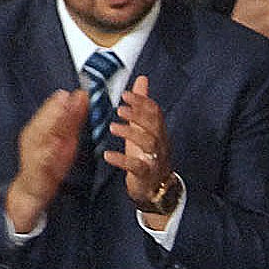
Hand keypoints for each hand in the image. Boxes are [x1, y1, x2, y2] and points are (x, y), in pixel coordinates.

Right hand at [6, 88, 87, 232]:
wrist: (33, 191)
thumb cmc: (50, 163)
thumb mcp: (65, 139)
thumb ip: (72, 119)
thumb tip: (82, 97)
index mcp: (41, 129)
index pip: (52, 112)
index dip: (63, 102)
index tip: (76, 91)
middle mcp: (34, 137)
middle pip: (45, 120)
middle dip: (55, 108)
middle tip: (66, 96)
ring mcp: (33, 152)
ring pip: (40, 135)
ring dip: (49, 123)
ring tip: (60, 112)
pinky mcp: (36, 169)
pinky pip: (42, 159)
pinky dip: (48, 151)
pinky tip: (55, 144)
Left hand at [106, 75, 174, 222]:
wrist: (156, 188)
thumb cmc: (148, 155)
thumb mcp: (145, 128)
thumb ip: (143, 104)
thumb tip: (142, 80)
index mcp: (158, 131)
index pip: (155, 112)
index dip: (142, 102)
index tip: (126, 94)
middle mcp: (159, 144)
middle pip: (154, 126)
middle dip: (138, 115)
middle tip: (121, 108)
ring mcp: (155, 159)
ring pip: (149, 143)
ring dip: (131, 133)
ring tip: (113, 126)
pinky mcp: (146, 175)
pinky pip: (137, 166)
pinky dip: (122, 160)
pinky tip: (109, 155)